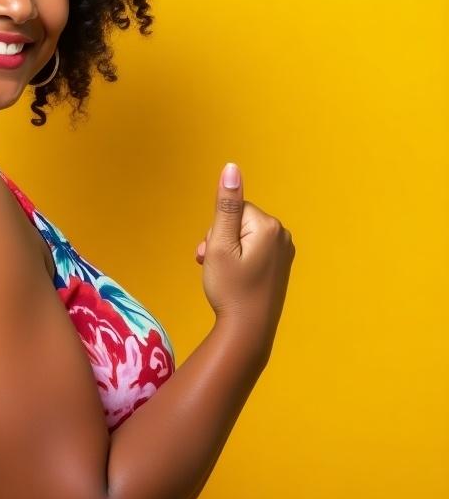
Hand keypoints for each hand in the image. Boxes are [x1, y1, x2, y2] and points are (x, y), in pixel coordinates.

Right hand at [195, 161, 294, 349]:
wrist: (248, 330)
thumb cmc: (231, 289)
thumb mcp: (220, 244)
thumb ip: (225, 205)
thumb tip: (232, 168)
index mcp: (269, 226)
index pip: (233, 210)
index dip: (217, 231)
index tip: (214, 253)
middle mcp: (282, 235)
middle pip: (238, 222)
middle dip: (221, 240)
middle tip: (215, 265)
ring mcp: (284, 252)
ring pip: (243, 238)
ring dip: (227, 251)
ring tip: (222, 274)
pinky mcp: (280, 266)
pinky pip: (253, 251)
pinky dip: (239, 261)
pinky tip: (235, 279)